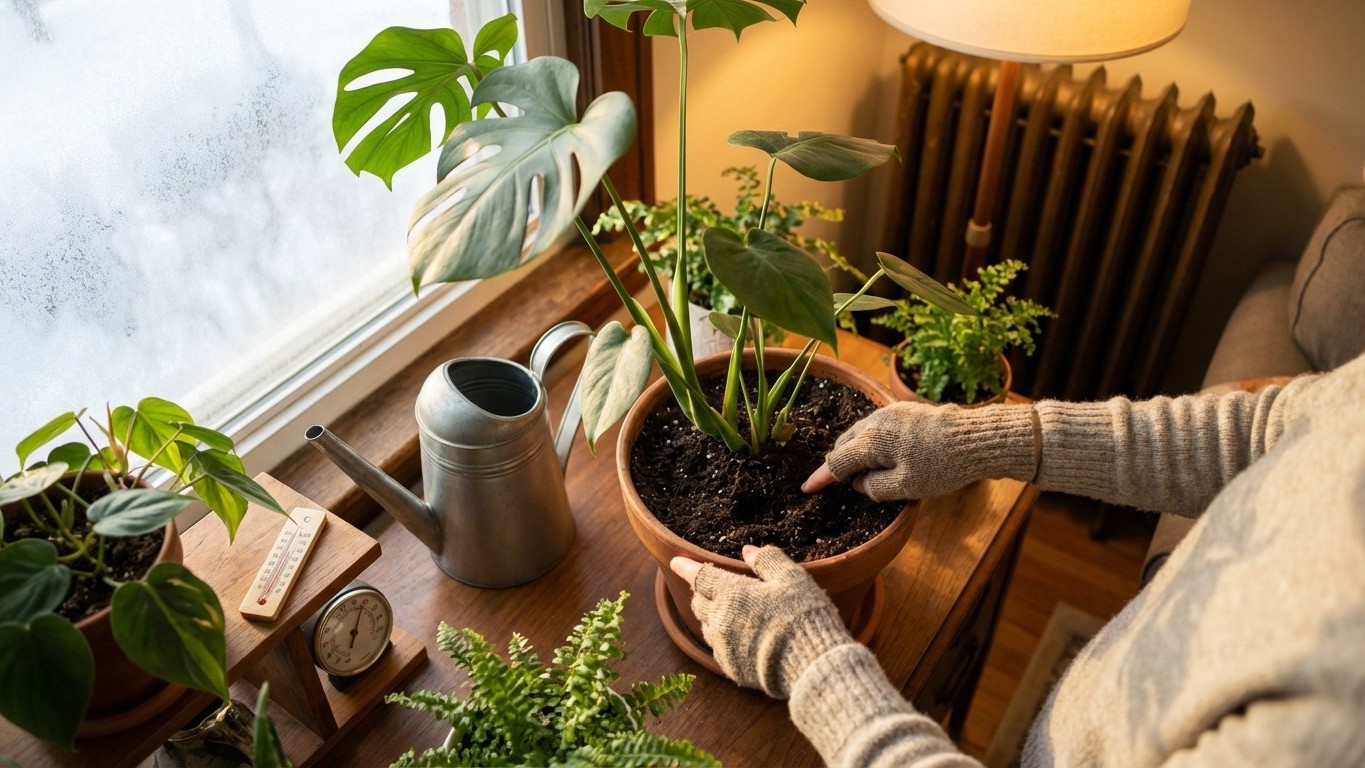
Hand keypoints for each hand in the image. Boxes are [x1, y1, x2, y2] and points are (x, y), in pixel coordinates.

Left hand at [670, 545, 852, 698]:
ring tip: (729, 612)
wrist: (809, 665)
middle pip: (699, 602)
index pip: (700, 576)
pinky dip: (724, 639)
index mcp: (731, 593)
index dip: (687, 567)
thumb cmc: (802, 616)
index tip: (676, 562)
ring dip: (712, 616)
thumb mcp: (791, 578)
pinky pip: (719, 649)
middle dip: (701, 591)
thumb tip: (748, 550)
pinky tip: (741, 638)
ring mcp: (723, 647)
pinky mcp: (731, 668)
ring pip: (707, 626)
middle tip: (711, 586)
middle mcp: (720, 619)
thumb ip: (767, 560)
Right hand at [801, 401, 1038, 500]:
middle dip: (838, 463)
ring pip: (861, 433)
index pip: (836, 462)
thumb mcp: (905, 487)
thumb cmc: (941, 467)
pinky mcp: (906, 411)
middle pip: (845, 443)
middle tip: (838, 482)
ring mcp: (891, 413)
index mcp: (871, 441)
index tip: (806, 488)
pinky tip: (884, 455)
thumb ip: (874, 487)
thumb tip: (858, 482)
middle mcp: (875, 422)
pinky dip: (872, 443)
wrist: (976, 439)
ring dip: (856, 451)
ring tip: (862, 471)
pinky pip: (877, 427)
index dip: (821, 478)